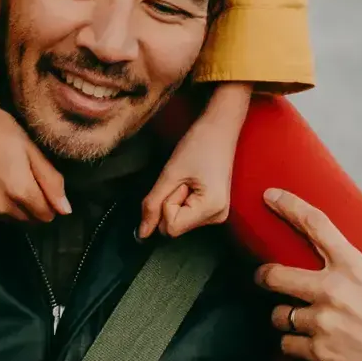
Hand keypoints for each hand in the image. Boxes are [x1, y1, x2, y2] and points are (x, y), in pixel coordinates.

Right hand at [0, 103, 67, 221]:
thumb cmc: (0, 131)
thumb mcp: (32, 150)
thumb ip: (51, 181)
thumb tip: (65, 210)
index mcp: (21, 192)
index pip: (45, 216)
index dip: (48, 203)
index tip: (42, 187)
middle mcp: (0, 206)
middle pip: (26, 219)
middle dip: (29, 205)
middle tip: (22, 179)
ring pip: (5, 218)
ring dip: (9, 206)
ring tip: (4, 179)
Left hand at [139, 88, 245, 238]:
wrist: (219, 127)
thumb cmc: (199, 144)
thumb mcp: (170, 173)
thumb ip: (152, 204)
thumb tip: (142, 233)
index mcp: (212, 210)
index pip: (171, 227)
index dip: (166, 204)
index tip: (179, 182)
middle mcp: (218, 217)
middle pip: (175, 225)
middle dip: (171, 201)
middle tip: (184, 179)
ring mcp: (218, 214)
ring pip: (178, 220)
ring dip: (177, 199)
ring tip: (190, 178)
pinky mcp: (214, 208)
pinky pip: (186, 214)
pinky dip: (182, 199)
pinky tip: (193, 182)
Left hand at [255, 190, 361, 360]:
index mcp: (355, 268)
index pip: (316, 225)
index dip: (289, 206)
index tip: (270, 196)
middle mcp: (332, 293)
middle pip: (276, 274)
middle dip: (264, 274)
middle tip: (263, 276)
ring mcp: (321, 325)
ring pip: (279, 314)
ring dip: (283, 315)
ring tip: (291, 317)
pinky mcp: (317, 354)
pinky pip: (287, 345)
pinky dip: (292, 344)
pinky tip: (301, 344)